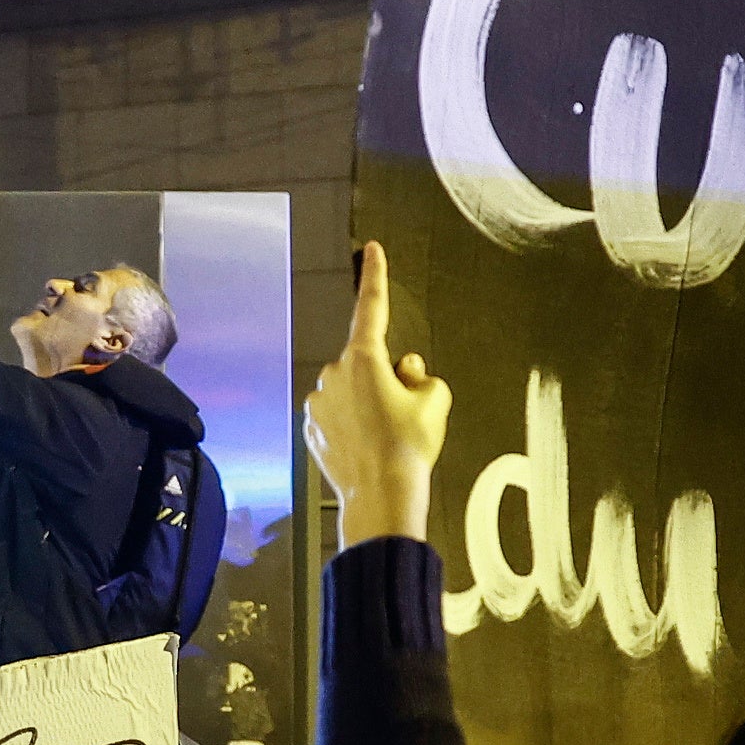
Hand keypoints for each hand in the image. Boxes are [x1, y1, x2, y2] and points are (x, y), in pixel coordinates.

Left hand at [304, 241, 450, 548]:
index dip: (376, 276)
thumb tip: (403, 372)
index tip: (371, 249)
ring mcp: (317, 402)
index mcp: (363, 359)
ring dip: (367, 402)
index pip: (373, 307)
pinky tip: (365, 447)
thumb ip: (420, 374)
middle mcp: (333, 373)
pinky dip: (351, 424)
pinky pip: (337, 415)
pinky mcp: (310, 427)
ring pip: (351, 390)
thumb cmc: (409, 446)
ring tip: (384, 436)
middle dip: (386, 377)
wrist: (381, 496)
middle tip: (403, 413)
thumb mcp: (435, 400)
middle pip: (368, 362)